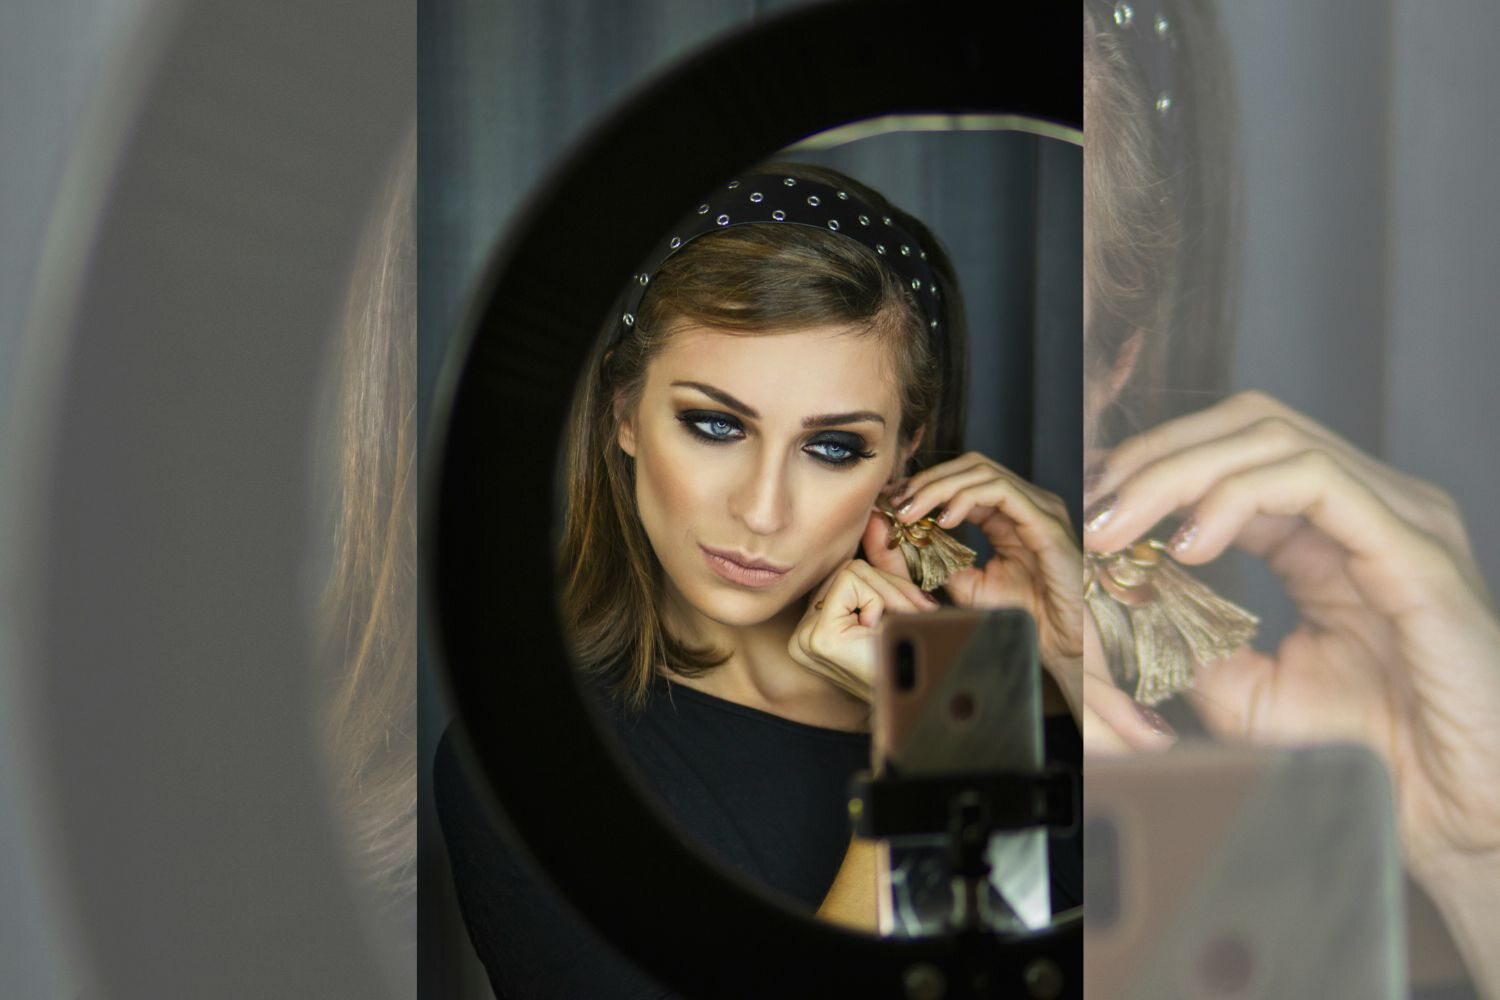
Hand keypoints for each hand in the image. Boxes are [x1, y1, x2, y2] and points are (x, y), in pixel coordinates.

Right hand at [787, 558, 938, 701]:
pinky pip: (851, 581)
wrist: (926, 699)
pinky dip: (879, 600)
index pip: (847, 573)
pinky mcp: (817, 636)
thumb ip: (882, 567)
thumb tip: (875, 520)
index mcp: (817, 627)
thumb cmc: (918, 657)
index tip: (912, 612)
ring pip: (851, 570)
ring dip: (889, 595)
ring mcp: (805, 636)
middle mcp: (802, 632)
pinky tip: (882, 632)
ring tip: (898, 629)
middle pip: (848, 568)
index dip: (887, 585)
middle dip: (890, 588)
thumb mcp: (896, 604)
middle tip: (913, 617)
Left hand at [876, 451, 1163, 748]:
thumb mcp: (964, 586)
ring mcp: (1039, 509)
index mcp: (1008, 513)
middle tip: (896, 503)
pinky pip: (1003, 493)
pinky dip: (968, 498)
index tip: (892, 503)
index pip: (963, 478)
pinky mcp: (1046, 523)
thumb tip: (891, 537)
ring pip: (983, 472)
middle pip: (971, 466)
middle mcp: (1026, 503)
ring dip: (940, 487)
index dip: (925, 485)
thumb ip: (932, 561)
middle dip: (928, 480)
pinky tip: (945, 520)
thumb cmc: (1022, 616)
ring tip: (913, 512)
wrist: (1061, 644)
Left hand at [1084, 391, 1499, 873]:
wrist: (1450, 806)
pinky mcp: (1415, 550)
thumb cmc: (1366, 749)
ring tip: (1124, 524)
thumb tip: (1124, 600)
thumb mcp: (1246, 689)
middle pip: (1251, 424)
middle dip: (1159, 455)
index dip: (1157, 463)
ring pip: (1277, 439)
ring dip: (1182, 472)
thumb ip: (1192, 639)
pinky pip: (1319, 484)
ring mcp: (1399, 519)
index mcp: (1332, 528)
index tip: (1094, 503)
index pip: (1238, 450)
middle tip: (1098, 506)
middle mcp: (1369, 507)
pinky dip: (1239, 499)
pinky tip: (1191, 544)